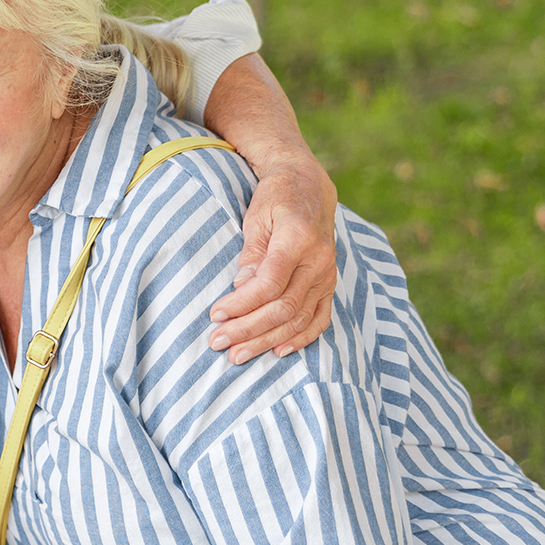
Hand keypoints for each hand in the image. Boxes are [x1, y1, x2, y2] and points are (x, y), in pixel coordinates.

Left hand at [195, 52, 338, 363]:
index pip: (270, 283)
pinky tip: (278, 351)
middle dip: (248, 329)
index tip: (214, 315)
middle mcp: (319, 261)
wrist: (310, 189)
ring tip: (237, 355)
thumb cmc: (275, 201)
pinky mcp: (330, 284)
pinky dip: (301, 338)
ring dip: (267, 340)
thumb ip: (251, 254)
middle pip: (284, 307)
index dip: (241, 303)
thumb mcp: (256, 218)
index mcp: (299, 239)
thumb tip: (241, 287)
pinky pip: (320, 318)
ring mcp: (328, 275)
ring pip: (299, 318)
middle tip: (217, 343)